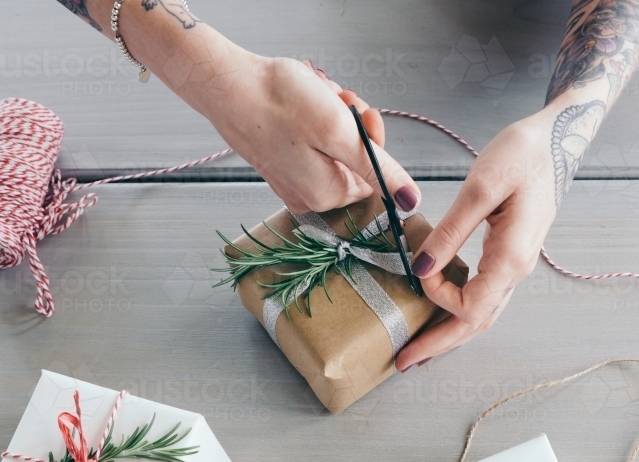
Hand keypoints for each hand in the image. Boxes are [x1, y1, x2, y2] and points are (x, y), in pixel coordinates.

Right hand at [198, 48, 419, 213]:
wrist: (228, 84)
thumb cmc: (277, 102)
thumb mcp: (340, 132)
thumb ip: (380, 169)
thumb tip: (410, 199)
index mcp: (327, 195)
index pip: (375, 175)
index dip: (372, 139)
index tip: (359, 112)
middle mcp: (309, 196)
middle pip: (355, 160)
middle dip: (351, 124)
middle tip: (336, 99)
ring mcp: (292, 182)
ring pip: (334, 148)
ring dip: (333, 117)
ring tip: (316, 96)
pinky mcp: (279, 164)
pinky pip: (311, 145)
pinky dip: (312, 121)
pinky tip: (301, 104)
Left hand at [395, 109, 563, 370]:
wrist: (558, 139)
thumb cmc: (524, 154)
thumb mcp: (482, 185)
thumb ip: (450, 231)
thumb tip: (422, 269)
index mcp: (511, 257)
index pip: (469, 306)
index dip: (438, 298)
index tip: (418, 270)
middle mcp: (516, 269)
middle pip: (476, 325)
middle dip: (439, 345)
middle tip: (403, 361)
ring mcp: (516, 264)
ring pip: (482, 314)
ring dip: (449, 334)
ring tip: (419, 347)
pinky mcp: (510, 254)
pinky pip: (484, 295)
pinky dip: (460, 311)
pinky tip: (442, 312)